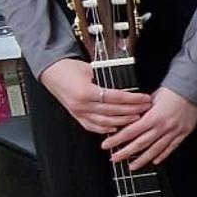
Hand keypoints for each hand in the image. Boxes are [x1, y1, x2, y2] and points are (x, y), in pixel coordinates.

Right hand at [38, 58, 152, 134]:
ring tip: (136, 118)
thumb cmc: (69, 67)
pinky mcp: (76, 116)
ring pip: (105, 122)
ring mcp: (78, 113)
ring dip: (122, 121)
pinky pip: (92, 126)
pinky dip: (105, 128)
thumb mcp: (90, 68)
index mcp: (86, 91)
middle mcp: (82, 105)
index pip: (115, 97)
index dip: (132, 99)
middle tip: (145, 108)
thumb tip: (126, 83)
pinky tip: (116, 127)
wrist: (51, 72)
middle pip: (113, 111)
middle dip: (132, 110)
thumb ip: (106, 77)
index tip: (145, 98)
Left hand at [101, 87, 196, 169]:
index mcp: (153, 116)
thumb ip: (141, 110)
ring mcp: (173, 132)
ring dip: (141, 159)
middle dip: (125, 153)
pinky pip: (171, 148)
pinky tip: (154, 161)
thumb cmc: (172, 90)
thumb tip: (127, 119)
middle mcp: (163, 126)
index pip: (130, 131)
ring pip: (155, 150)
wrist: (193, 88)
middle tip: (114, 158)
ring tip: (131, 166)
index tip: (106, 145)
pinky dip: (162, 156)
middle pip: (140, 144)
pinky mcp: (183, 134)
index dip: (117, 140)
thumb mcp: (152, 98)